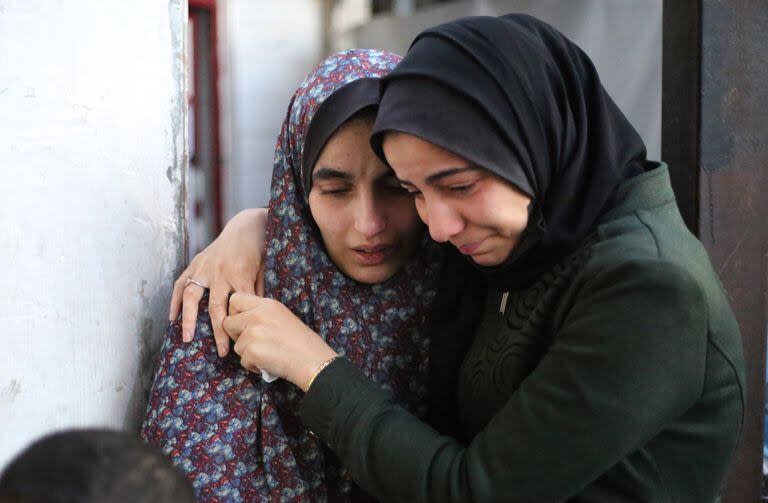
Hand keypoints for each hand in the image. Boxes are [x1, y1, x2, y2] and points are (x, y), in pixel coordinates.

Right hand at [169, 208, 266, 356]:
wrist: (245, 227)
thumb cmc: (258, 251)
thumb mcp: (264, 271)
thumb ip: (258, 293)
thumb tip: (255, 318)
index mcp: (240, 275)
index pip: (238, 306)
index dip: (239, 326)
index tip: (241, 343)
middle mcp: (220, 273)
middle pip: (216, 307)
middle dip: (218, 331)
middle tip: (221, 352)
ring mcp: (205, 268)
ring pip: (192, 297)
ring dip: (188, 319)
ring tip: (186, 338)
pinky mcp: (196, 264)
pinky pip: (182, 284)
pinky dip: (175, 300)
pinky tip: (172, 317)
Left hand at [222, 293, 337, 390]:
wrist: (313, 360)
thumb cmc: (301, 342)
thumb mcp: (282, 316)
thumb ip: (261, 314)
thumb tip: (241, 320)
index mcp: (267, 304)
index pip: (235, 299)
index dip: (234, 313)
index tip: (243, 323)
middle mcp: (257, 315)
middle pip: (227, 323)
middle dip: (237, 335)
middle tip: (254, 342)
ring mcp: (253, 333)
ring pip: (236, 345)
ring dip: (248, 353)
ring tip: (268, 354)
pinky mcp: (252, 351)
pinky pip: (243, 361)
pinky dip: (253, 366)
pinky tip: (269, 363)